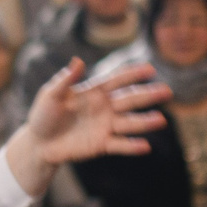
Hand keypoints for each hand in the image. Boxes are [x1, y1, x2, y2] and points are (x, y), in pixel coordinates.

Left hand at [16, 59, 168, 169]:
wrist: (39, 143)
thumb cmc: (43, 115)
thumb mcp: (51, 94)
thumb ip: (65, 79)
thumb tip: (78, 60)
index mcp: (94, 92)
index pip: (117, 80)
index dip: (133, 74)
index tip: (150, 69)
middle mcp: (104, 108)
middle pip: (130, 100)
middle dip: (148, 95)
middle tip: (167, 91)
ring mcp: (105, 126)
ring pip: (129, 123)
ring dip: (145, 122)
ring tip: (161, 120)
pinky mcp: (102, 145)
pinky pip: (120, 145)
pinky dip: (132, 146)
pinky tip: (145, 146)